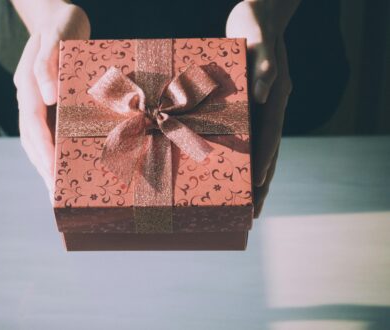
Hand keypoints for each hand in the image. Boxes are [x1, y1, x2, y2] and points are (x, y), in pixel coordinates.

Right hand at [13, 3, 89, 197]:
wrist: (60, 18)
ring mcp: (38, 101)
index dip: (43, 152)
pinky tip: (65, 163)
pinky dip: (54, 150)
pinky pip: (49, 130)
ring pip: (37, 139)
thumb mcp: (57, 38)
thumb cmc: (61, 26)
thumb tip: (48, 97)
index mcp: (29, 86)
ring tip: (57, 190)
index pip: (34, 126)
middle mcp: (31, 98)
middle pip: (32, 139)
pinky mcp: (50, 103)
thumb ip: (47, 65)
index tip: (52, 175)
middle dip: (43, 168)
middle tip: (56, 196)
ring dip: (46, 164)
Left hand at [226, 1, 293, 216]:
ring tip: (246, 206)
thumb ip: (264, 62)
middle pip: (268, 151)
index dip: (265, 161)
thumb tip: (265, 94)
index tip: (259, 188)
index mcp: (274, 96)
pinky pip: (246, 136)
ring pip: (258, 149)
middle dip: (261, 183)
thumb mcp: (257, 35)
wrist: (255, 13)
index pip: (272, 135)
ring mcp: (261, 109)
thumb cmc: (254, 21)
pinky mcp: (248, 106)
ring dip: (253, 179)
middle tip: (253, 214)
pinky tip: (232, 173)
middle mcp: (270, 107)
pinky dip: (242, 158)